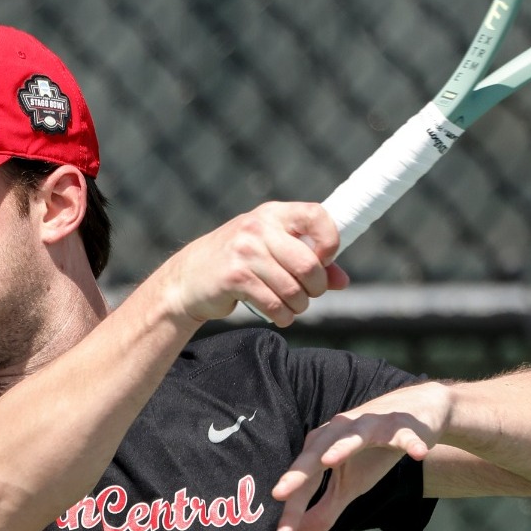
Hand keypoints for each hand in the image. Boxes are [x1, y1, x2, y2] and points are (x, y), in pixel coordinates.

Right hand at [156, 203, 348, 325]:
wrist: (188, 279)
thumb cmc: (238, 263)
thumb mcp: (272, 253)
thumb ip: (309, 262)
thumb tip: (342, 281)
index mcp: (273, 214)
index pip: (317, 215)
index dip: (330, 241)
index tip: (324, 259)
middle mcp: (258, 227)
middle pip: (309, 264)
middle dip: (315, 287)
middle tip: (308, 294)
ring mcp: (245, 251)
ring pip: (293, 289)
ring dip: (299, 306)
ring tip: (290, 307)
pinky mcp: (235, 277)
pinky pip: (275, 304)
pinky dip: (284, 316)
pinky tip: (279, 315)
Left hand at [271, 384, 447, 530]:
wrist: (413, 416)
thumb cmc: (373, 452)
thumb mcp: (348, 486)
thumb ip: (323, 510)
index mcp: (322, 446)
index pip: (303, 482)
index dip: (292, 510)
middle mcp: (340, 431)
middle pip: (316, 453)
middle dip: (298, 473)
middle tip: (279, 493)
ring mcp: (371, 426)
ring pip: (354, 436)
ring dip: (342, 446)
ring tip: (328, 461)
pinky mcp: (402, 425)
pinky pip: (404, 435)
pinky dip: (410, 442)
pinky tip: (418, 454)